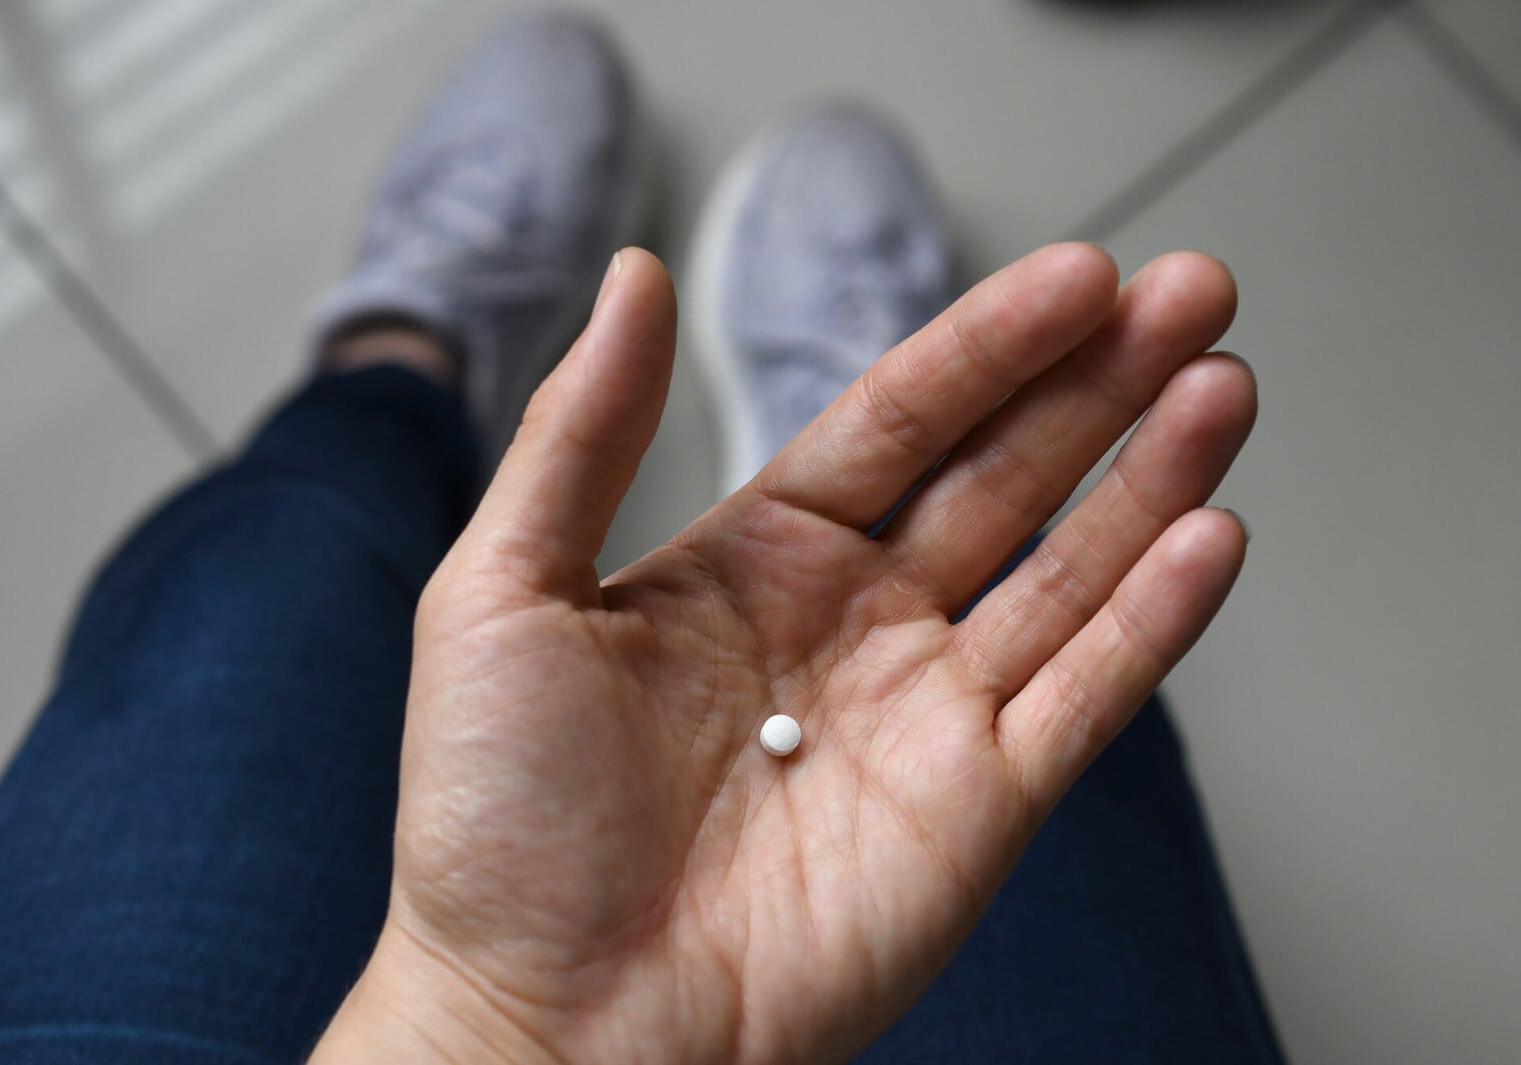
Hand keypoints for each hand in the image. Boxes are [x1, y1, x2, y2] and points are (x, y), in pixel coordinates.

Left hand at [310, 244, 1253, 1063]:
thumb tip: (633, 276)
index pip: (896, 420)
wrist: (548, 1024)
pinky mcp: (976, 810)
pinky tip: (1209, 534)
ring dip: (1152, 478)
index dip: (987, 344)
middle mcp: (854, 626)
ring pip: (1067, 572)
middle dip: (1099, 382)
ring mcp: (924, 716)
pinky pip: (1085, 697)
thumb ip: (581, 430)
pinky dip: (1153, 620)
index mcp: (754, 562)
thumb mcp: (504, 591)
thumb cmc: (496, 826)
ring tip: (1221, 382)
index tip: (1075, 274)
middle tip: (1188, 291)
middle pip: (1004, 475)